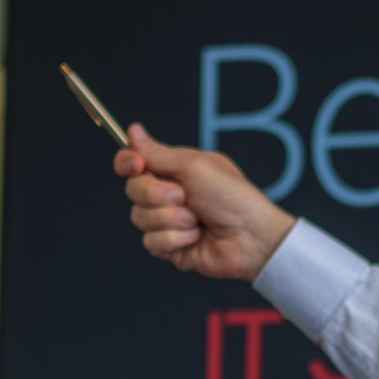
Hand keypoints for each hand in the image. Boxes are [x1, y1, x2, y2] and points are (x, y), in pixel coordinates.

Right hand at [116, 124, 296, 280]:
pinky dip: (175, 239)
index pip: (133, 162)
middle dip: (156, 194)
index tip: (136, 164)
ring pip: (139, 218)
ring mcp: (167, 221)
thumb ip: (158, 153)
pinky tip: (196, 237)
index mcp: (173, 170)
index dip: (128, 162)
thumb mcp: (194, 167)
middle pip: (132, 190)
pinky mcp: (170, 247)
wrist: (251, 237)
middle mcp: (167, 194)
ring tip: (196, 220)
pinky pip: (151, 242)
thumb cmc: (232, 197)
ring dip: (169, 218)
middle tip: (183, 196)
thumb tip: (133, 131)